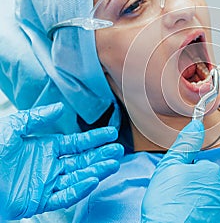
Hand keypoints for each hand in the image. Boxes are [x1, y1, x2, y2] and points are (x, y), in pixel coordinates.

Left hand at [0, 103, 123, 218]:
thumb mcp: (12, 128)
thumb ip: (38, 117)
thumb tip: (60, 108)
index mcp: (46, 147)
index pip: (77, 143)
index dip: (95, 138)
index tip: (111, 133)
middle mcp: (50, 165)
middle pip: (83, 160)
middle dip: (102, 155)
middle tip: (119, 150)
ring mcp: (46, 183)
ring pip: (79, 177)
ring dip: (97, 170)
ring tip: (113, 164)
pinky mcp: (40, 200)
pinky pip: (65, 196)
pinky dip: (80, 189)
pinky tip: (93, 180)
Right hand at [141, 120, 219, 222]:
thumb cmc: (167, 204)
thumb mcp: (169, 166)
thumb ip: (185, 144)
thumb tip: (197, 124)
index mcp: (212, 170)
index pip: (199, 167)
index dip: (183, 176)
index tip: (174, 186)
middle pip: (206, 184)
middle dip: (193, 189)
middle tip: (176, 200)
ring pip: (209, 201)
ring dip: (198, 204)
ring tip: (182, 212)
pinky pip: (214, 215)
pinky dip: (204, 218)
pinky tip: (190, 220)